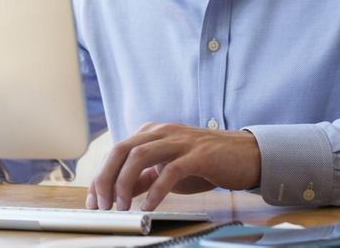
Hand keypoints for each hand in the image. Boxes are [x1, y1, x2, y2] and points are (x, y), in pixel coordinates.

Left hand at [86, 122, 259, 211]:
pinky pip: (170, 170)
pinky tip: (148, 206)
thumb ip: (144, 178)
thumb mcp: (168, 169)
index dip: (101, 176)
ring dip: (125, 183)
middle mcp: (161, 132)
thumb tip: (118, 192)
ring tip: (121, 206)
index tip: (93, 201)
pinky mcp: (199, 155)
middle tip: (102, 205)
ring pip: (140, 155)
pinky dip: (156, 190)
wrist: (246, 156)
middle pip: (122, 150)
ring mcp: (180, 141)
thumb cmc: (205, 164)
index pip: (116, 152)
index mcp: (151, 133)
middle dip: (106, 178)